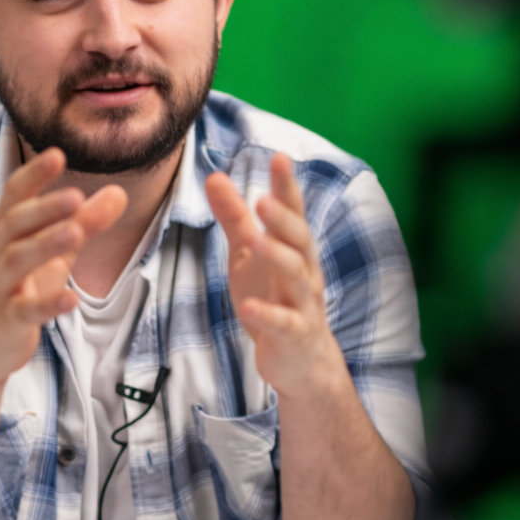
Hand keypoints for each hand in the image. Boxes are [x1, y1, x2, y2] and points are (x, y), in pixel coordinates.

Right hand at [0, 148, 126, 385]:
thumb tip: (120, 193)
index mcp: (4, 231)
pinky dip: (47, 304)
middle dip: (44, 208)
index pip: (15, 195)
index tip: (57, 154)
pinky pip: (25, 311)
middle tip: (76, 195)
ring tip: (75, 232)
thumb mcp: (52, 253)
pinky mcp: (6, 321)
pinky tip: (70, 299)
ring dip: (45, 245)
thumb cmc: (17, 288)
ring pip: (17, 261)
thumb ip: (85, 223)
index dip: (35, 175)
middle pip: (15, 224)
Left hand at [205, 153, 343, 399]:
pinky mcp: (295, 334)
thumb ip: (234, 218)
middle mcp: (305, 270)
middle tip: (262, 200)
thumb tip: (214, 176)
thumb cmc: (275, 297)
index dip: (287, 187)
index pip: (293, 212)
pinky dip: (268, 315)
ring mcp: (303, 303)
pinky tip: (250, 307)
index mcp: (294, 248)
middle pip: (300, 240)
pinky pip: (284, 323)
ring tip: (257, 241)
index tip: (281, 158)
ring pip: (297, 276)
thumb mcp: (249, 254)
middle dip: (284, 219)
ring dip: (278, 257)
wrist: (302, 360)